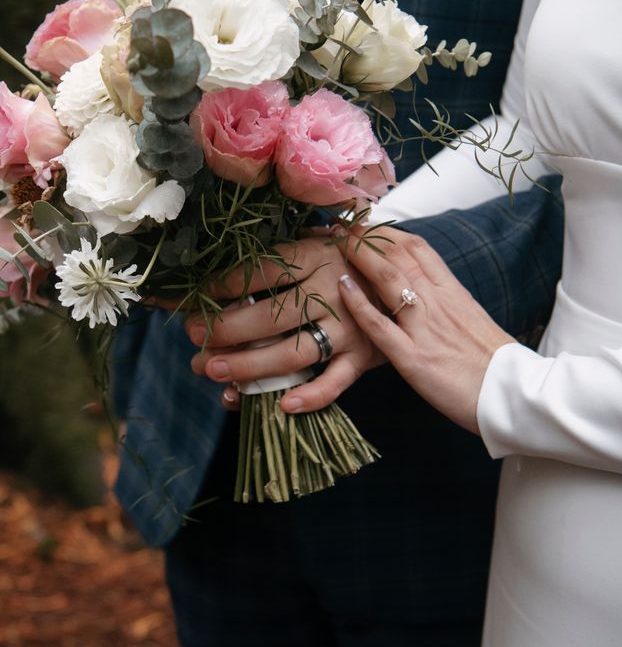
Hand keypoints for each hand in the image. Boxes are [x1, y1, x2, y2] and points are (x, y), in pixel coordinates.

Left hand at [184, 235, 385, 408]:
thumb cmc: (345, 257)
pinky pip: (337, 382)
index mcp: (315, 256)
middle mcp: (332, 291)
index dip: (223, 286)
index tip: (195, 297)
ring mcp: (349, 327)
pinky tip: (282, 406)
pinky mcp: (362, 356)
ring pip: (294, 353)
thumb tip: (219, 272)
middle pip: (271, 316)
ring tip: (214, 370)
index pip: (261, 271)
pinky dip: (312, 397)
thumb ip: (279, 253)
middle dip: (225, 330)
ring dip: (249, 366)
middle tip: (193, 339)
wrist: (403, 275)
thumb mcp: (316, 240)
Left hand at [291, 225, 512, 433]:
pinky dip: (359, 304)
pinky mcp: (414, 358)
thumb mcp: (473, 321)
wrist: (513, 394)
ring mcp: (425, 328)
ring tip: (338, 241)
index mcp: (453, 292)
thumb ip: (448, 304)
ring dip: (360, 256)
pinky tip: (342, 286)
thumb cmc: (494, 364)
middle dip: (368, 236)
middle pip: (399, 255)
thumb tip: (429, 293)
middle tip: (342, 223)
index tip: (368, 223)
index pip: (418, 249)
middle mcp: (438, 302)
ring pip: (388, 279)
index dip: (389, 232)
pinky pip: (381, 326)